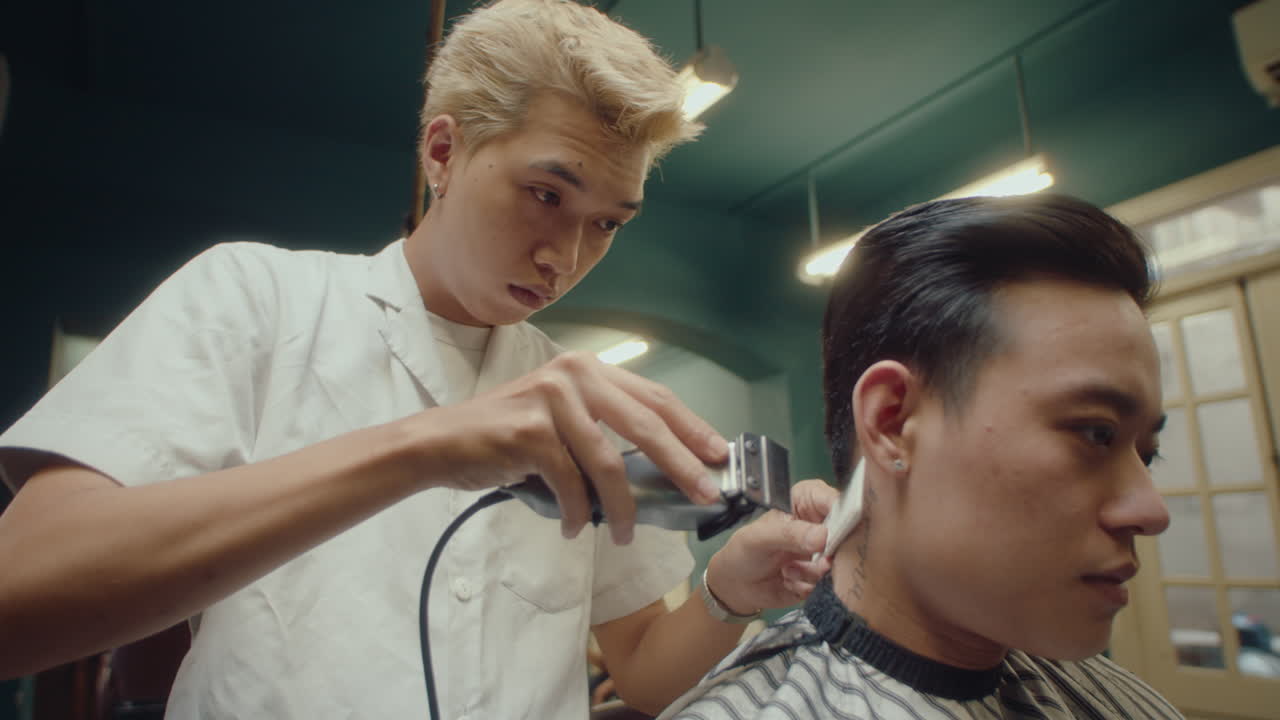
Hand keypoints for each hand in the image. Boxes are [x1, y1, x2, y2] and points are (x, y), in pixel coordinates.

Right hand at [403, 351, 727, 543]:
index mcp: (588, 369)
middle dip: (682, 464)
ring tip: (624, 535)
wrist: (441, 443)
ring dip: (623, 507)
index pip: (655, 397)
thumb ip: (605, 430)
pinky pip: (571, 484)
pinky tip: (574, 528)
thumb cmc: (505, 436)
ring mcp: (551, 400)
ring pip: (610, 463)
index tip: (718, 454)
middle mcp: (573, 374)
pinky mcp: (530, 431)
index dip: (692, 427)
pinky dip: (577, 513)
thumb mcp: (562, 419)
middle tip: (705, 493)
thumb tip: (665, 468)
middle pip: (647, 424)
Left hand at [704, 479, 838, 613]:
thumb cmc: (744, 552)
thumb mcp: (759, 538)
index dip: (840, 511)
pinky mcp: (823, 578)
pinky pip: (827, 584)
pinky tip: (788, 582)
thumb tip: (822, 536)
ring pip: (838, 562)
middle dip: (831, 550)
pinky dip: (807, 586)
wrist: (737, 587)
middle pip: (845, 532)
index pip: (831, 499)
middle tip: (819, 560)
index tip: (835, 530)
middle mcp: (819, 527)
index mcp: (804, 503)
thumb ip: (788, 534)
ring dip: (812, 572)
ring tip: (788, 570)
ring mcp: (823, 554)